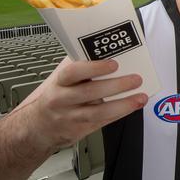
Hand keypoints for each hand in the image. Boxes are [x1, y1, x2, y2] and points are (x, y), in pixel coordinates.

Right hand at [26, 58, 146, 150]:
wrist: (40, 126)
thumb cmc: (58, 95)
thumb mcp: (63, 79)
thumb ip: (82, 65)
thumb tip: (108, 50)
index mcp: (60, 82)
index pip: (73, 72)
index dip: (94, 67)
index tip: (113, 63)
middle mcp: (63, 100)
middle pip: (90, 92)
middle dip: (116, 85)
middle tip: (135, 78)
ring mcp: (72, 116)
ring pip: (99, 112)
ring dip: (123, 104)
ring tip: (140, 96)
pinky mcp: (81, 129)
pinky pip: (103, 121)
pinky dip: (121, 113)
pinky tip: (133, 106)